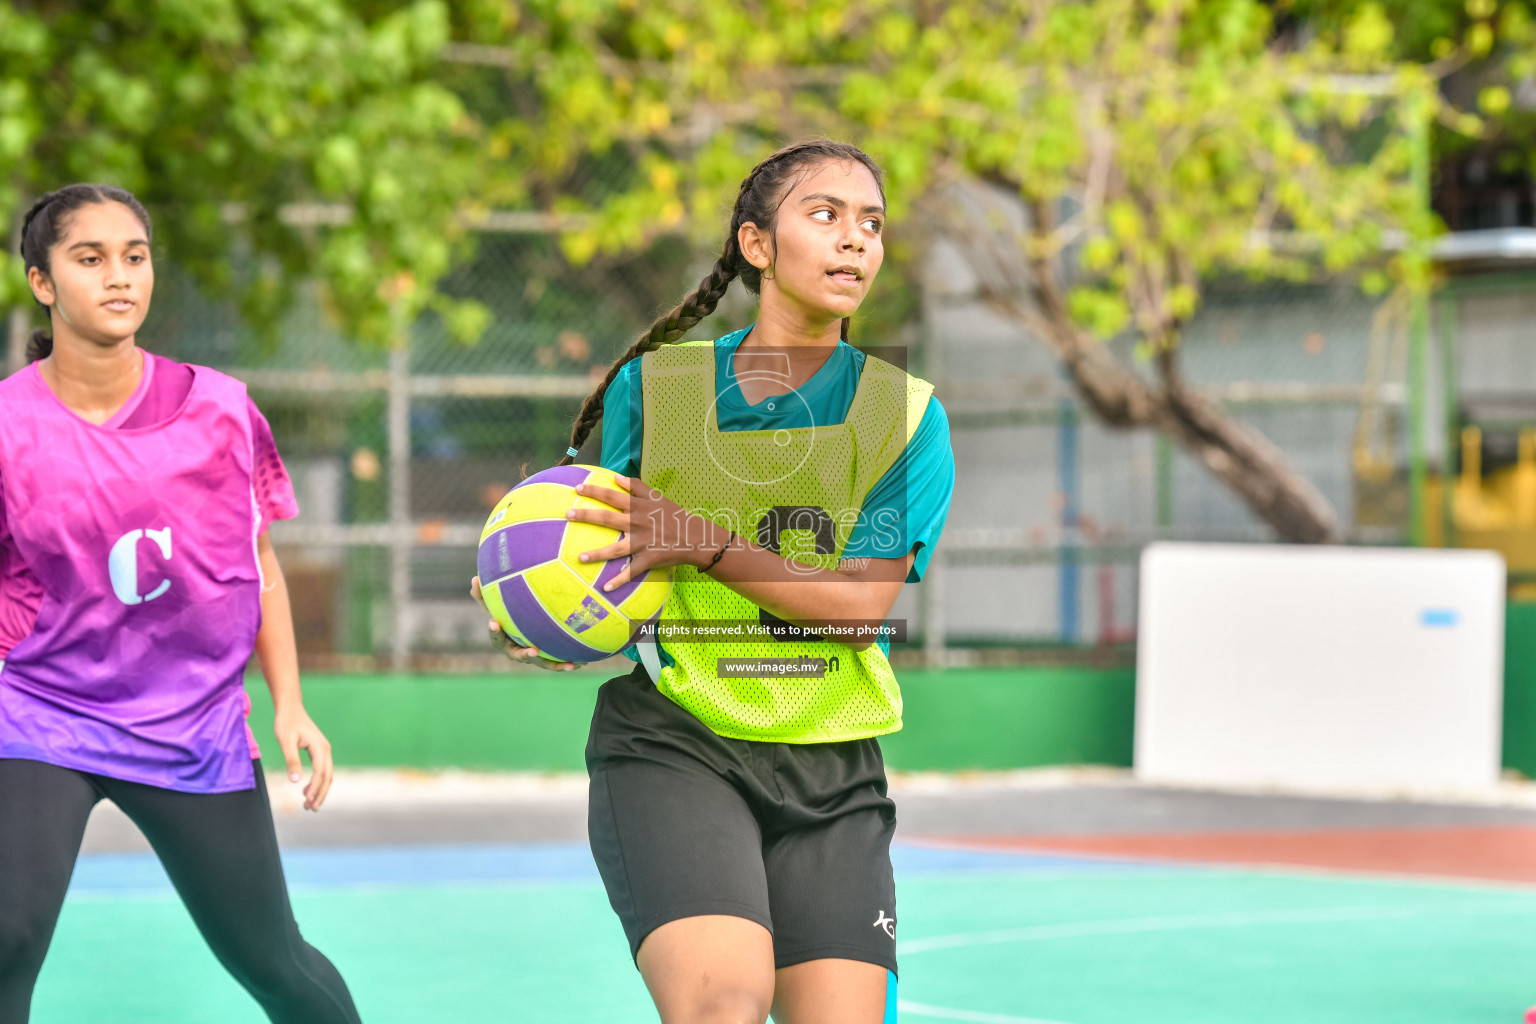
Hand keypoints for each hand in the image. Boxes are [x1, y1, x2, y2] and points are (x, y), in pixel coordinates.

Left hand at [272, 704, 332, 811]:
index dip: (314, 787)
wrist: (291, 708)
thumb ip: (291, 760)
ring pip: (327, 775)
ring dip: (320, 790)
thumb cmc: (286, 723)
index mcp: (320, 747)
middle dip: (320, 793)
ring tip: (309, 805)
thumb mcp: (286, 741)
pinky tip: (306, 790)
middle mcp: (325, 750)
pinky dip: (317, 782)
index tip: (306, 800)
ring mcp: (324, 750)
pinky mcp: (319, 751)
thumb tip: (295, 781)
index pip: (320, 772)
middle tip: (311, 809)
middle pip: (327, 776)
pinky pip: (322, 770)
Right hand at [471, 576, 576, 671]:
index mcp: (502, 639)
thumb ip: (483, 596)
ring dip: (555, 665)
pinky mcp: (544, 658)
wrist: (518, 631)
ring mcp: (531, 656)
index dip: (494, 632)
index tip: (494, 623)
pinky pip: (556, 662)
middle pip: (519, 656)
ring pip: (542, 663)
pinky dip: (567, 663)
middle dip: (525, 655)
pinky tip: (582, 663)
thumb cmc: (504, 615)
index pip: (495, 636)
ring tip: (569, 665)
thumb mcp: (493, 605)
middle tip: (533, 651)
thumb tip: (474, 578)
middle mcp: (515, 650)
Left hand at [567, 476, 722, 592]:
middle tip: (568, 515)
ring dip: (597, 554)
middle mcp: (638, 524)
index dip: (595, 491)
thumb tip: (615, 476)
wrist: (694, 537)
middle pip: (608, 519)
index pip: (613, 496)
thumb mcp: (657, 496)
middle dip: (587, 516)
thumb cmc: (673, 515)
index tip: (577, 488)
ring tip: (579, 557)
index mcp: (639, 507)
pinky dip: (619, 580)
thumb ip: (636, 486)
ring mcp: (642, 543)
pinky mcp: (648, 560)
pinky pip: (632, 572)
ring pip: (616, 549)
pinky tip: (605, 588)